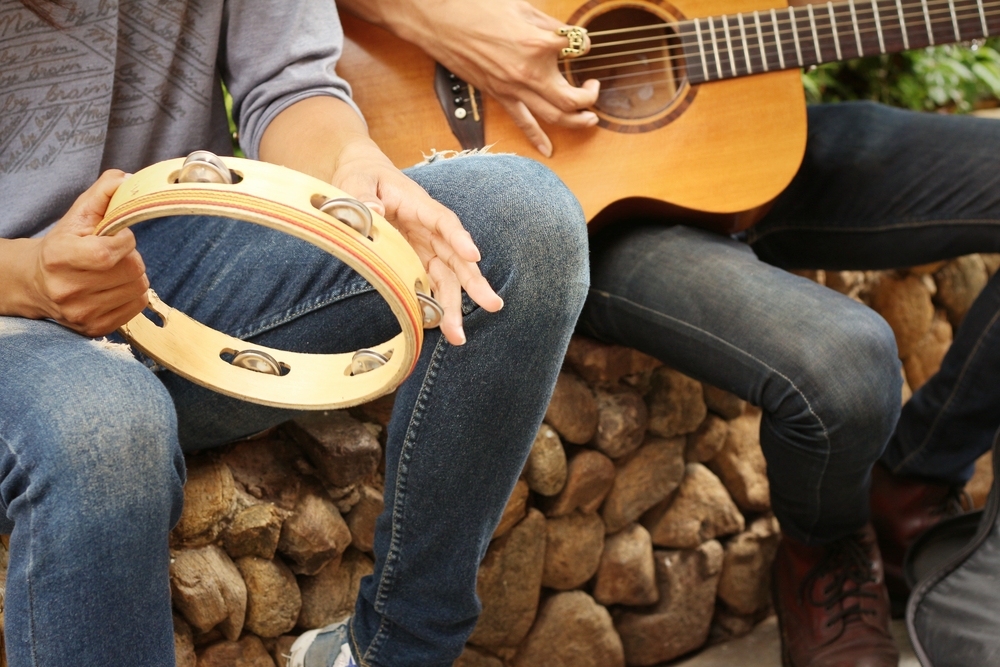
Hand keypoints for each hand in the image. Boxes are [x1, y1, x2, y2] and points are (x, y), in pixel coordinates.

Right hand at [23, 171, 148, 336]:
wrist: (37, 282)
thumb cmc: (65, 243)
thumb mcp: (78, 215)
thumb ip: (104, 193)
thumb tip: (129, 179)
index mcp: (59, 257)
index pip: (110, 253)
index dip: (125, 240)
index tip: (119, 236)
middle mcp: (67, 289)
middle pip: (132, 270)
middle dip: (131, 257)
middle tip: (115, 255)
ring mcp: (81, 313)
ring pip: (139, 288)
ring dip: (134, 275)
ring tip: (113, 271)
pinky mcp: (95, 328)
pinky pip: (137, 306)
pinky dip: (133, 293)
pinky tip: (115, 287)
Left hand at [260, 97, 501, 345]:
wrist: (362, 177)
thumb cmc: (361, 176)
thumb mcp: (356, 180)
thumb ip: (363, 196)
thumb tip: (374, 213)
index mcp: (419, 205)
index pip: (444, 221)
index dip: (459, 237)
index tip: (473, 255)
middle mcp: (428, 230)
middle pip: (456, 257)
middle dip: (474, 282)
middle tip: (492, 305)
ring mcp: (424, 247)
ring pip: (447, 277)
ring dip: (454, 306)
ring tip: (458, 336)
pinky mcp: (416, 260)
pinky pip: (430, 284)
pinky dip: (435, 305)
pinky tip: (439, 329)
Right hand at [384, 0, 600, 156]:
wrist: (438, 20)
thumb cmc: (474, 7)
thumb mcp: (521, 7)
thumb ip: (548, 25)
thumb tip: (568, 38)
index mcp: (538, 44)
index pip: (577, 48)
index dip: (584, 45)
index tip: (580, 43)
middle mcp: (529, 72)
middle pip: (572, 99)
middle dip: (589, 97)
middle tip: (593, 87)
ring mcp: (513, 88)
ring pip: (555, 116)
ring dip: (577, 121)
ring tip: (589, 119)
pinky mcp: (499, 96)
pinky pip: (522, 122)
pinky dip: (538, 138)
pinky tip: (549, 150)